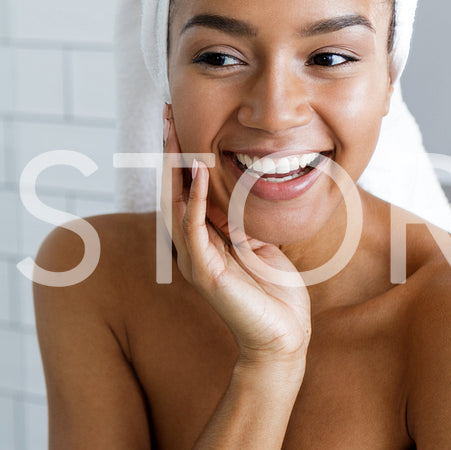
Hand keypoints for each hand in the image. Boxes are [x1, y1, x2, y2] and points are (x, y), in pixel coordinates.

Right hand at [161, 108, 311, 366]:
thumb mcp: (260, 243)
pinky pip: (193, 229)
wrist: (282, 337)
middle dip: (170, 150)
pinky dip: (194, 200)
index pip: (186, 187)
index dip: (182, 153)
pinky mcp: (205, 272)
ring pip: (176, 204)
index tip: (180, 119)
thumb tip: (242, 190)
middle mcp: (191, 246)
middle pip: (172, 189)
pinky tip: (197, 173)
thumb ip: (244, 219)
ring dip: (175, 167)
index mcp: (203, 238)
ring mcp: (194, 259)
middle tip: (168, 112)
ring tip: (174, 133)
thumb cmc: (275, 295)